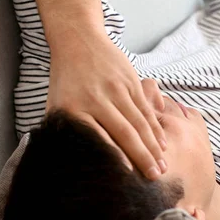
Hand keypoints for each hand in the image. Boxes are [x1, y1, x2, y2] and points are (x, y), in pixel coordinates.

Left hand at [46, 32, 166, 178]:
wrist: (79, 40)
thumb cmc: (66, 80)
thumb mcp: (56, 106)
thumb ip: (65, 131)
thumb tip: (68, 163)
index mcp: (75, 108)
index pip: (98, 137)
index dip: (114, 156)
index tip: (126, 175)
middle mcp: (98, 98)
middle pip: (125, 132)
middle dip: (142, 157)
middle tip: (154, 179)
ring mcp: (117, 89)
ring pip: (140, 122)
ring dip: (154, 146)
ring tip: (162, 167)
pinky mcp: (132, 82)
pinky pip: (146, 110)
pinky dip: (156, 128)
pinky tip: (163, 144)